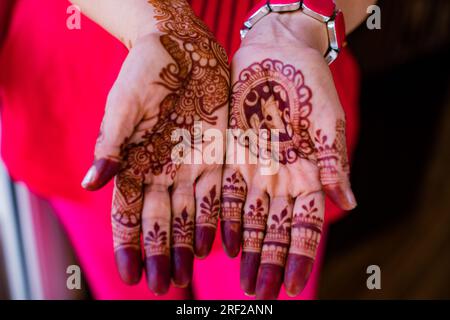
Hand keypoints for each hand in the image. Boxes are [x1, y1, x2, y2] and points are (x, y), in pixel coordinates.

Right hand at [81, 0, 228, 293]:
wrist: (183, 49)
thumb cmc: (145, 72)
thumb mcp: (124, 106)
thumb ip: (111, 144)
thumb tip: (89, 183)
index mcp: (134, 163)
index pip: (127, 213)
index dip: (127, 245)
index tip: (129, 277)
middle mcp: (162, 171)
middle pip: (160, 222)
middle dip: (161, 255)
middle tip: (164, 286)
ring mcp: (191, 166)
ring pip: (189, 215)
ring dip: (187, 245)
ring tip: (188, 275)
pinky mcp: (218, 155)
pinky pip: (218, 194)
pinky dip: (217, 219)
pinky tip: (218, 245)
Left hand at [221, 12, 355, 298]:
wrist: (276, 52)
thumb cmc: (308, 83)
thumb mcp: (325, 121)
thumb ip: (334, 162)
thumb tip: (349, 204)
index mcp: (309, 174)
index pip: (305, 225)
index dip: (299, 256)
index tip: (291, 286)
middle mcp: (280, 178)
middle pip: (273, 230)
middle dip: (267, 263)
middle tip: (258, 294)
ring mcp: (254, 169)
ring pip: (248, 219)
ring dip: (245, 250)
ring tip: (241, 280)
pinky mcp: (230, 155)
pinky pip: (224, 193)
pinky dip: (222, 219)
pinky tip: (220, 243)